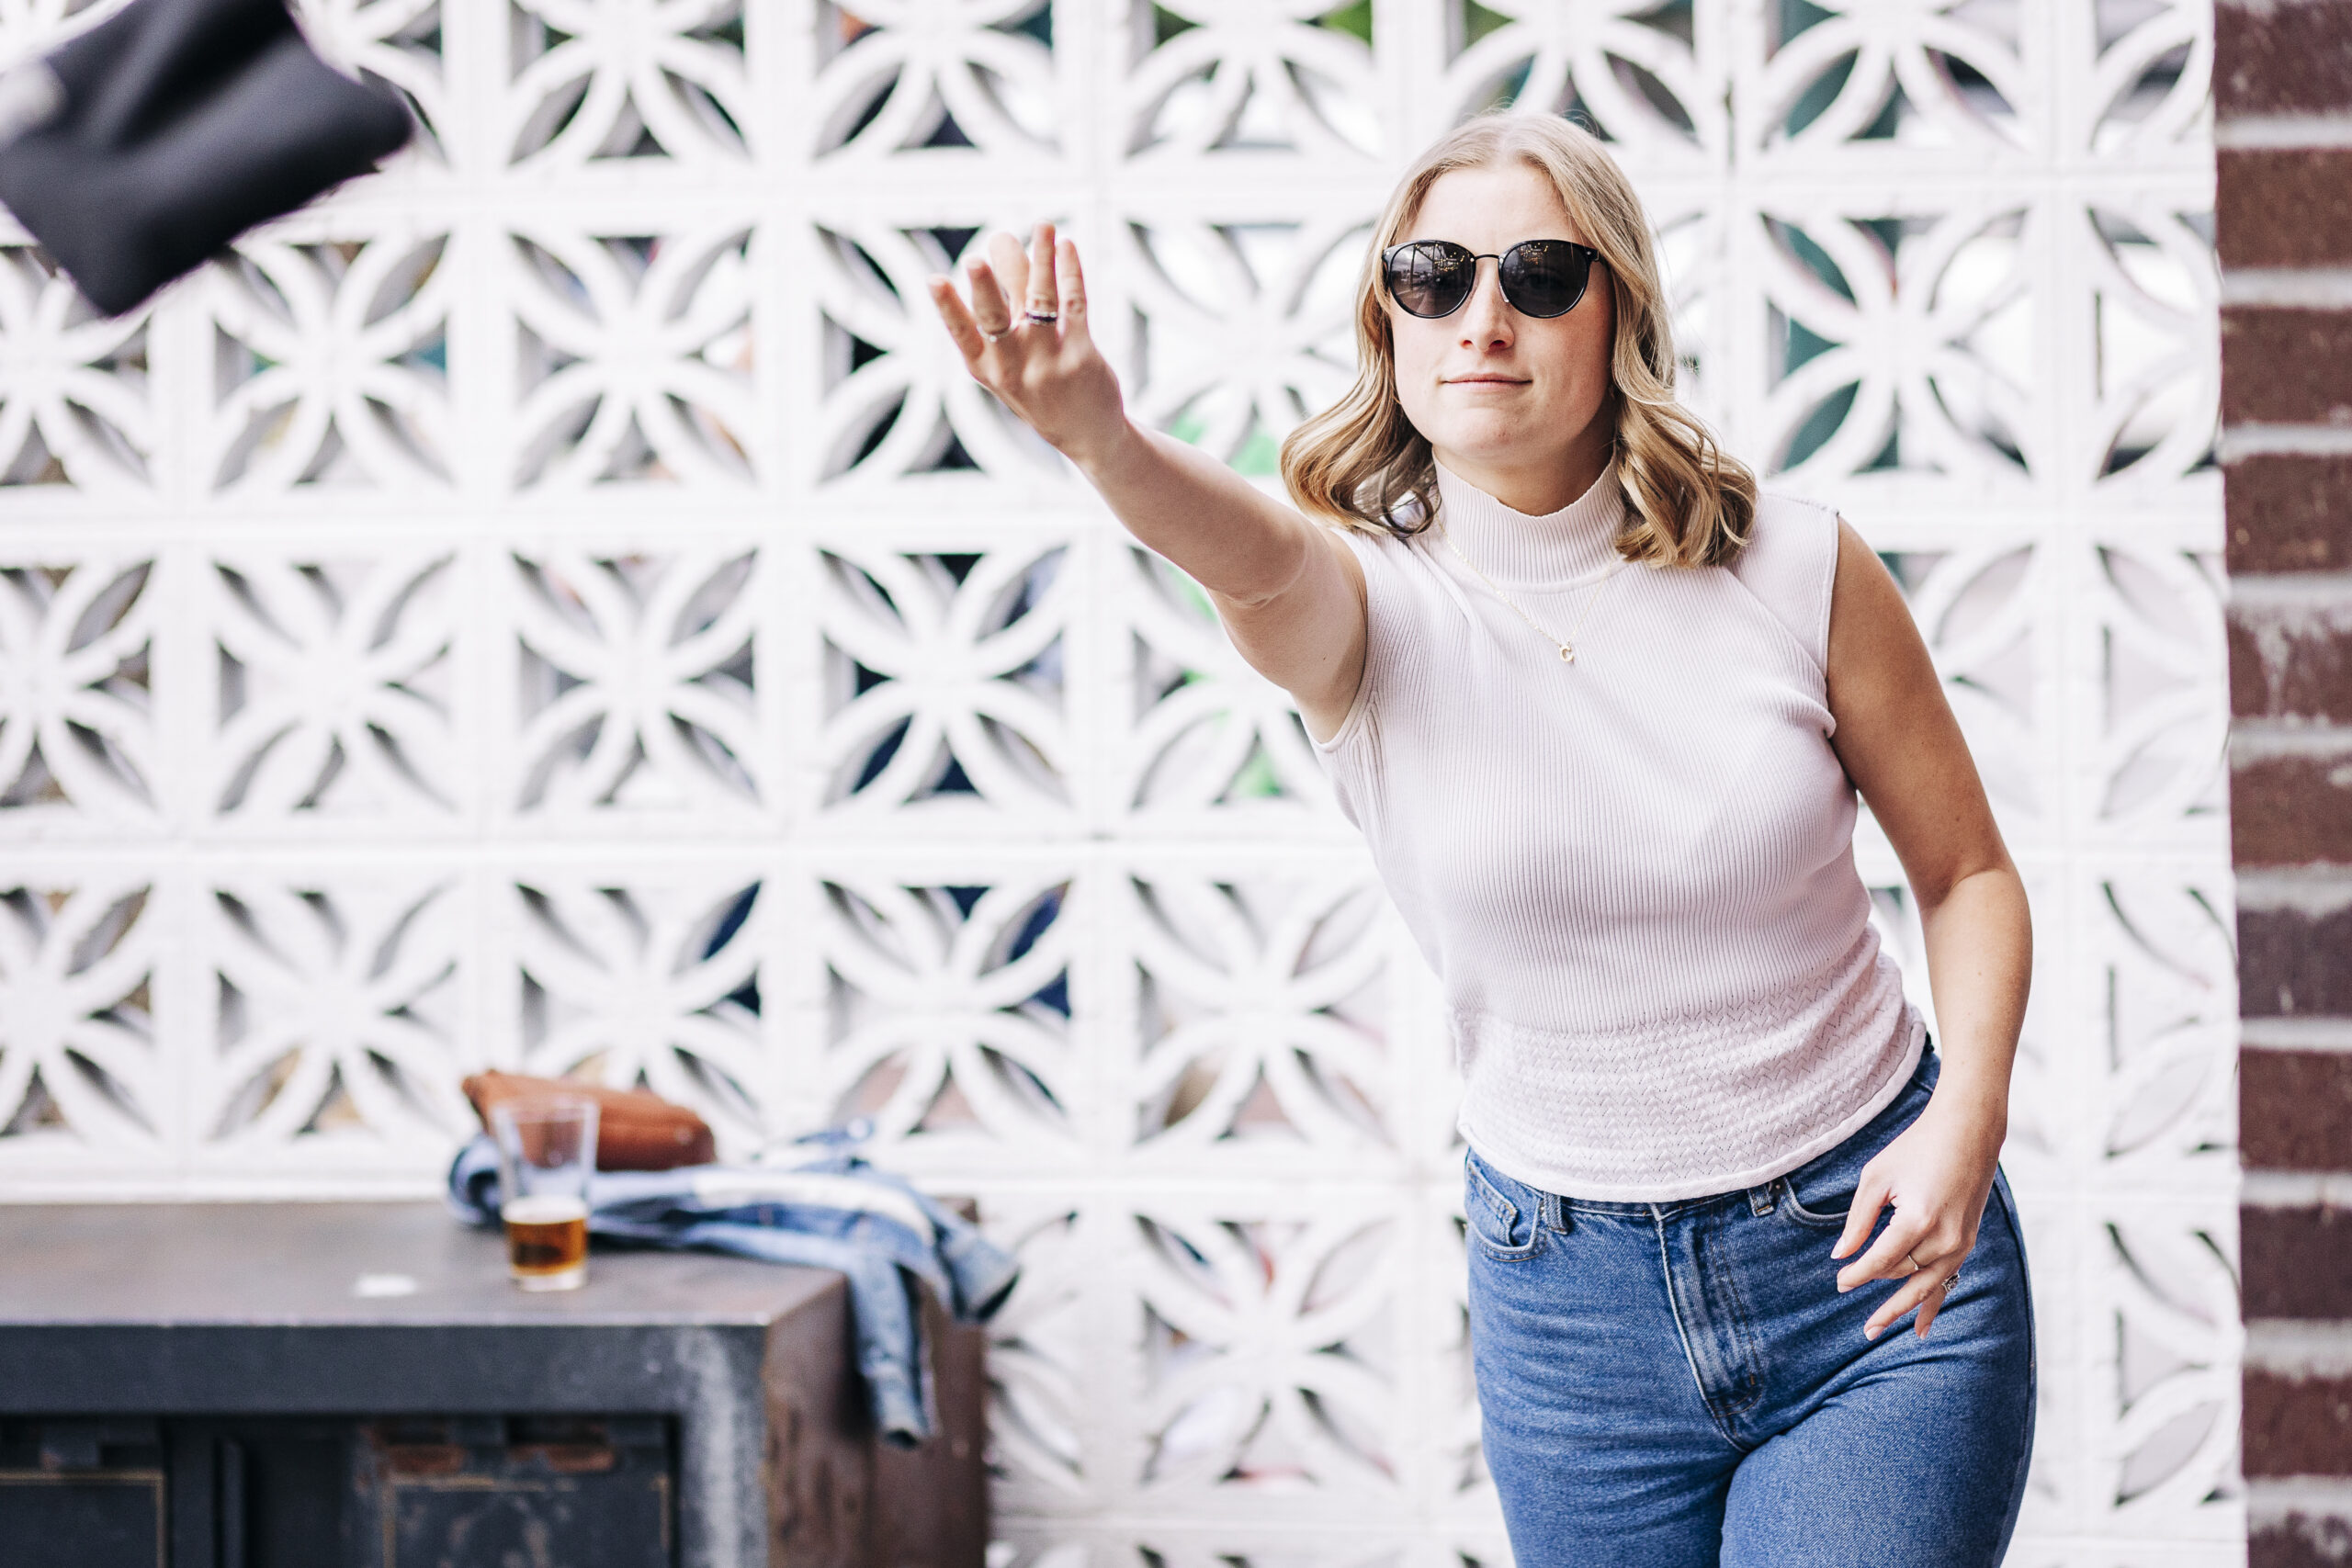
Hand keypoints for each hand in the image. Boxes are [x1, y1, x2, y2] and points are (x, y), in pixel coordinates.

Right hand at [928, 223, 1129, 471]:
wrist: (1086, 433)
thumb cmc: (1039, 388)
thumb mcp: (1010, 359)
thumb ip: (1004, 305)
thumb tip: (1002, 242)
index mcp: (985, 368)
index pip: (962, 334)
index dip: (947, 307)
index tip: (933, 280)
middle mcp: (1013, 366)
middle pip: (996, 320)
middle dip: (985, 289)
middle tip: (976, 259)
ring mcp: (1048, 361)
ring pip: (1041, 300)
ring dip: (1041, 258)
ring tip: (1043, 225)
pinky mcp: (1081, 354)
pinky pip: (1074, 304)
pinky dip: (1070, 271)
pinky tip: (1066, 246)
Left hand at [1829, 1095, 2003, 1339]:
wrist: (1968, 1133)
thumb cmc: (1915, 1149)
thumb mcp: (1877, 1178)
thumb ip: (1859, 1220)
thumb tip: (1841, 1255)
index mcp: (1917, 1219)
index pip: (1880, 1261)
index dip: (1857, 1274)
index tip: (1839, 1283)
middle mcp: (1944, 1238)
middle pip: (1901, 1274)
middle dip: (1876, 1290)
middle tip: (1854, 1313)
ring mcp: (1961, 1243)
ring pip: (1924, 1284)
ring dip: (1901, 1308)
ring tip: (1876, 1329)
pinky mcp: (1968, 1242)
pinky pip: (1947, 1280)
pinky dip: (1932, 1303)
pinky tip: (1920, 1329)